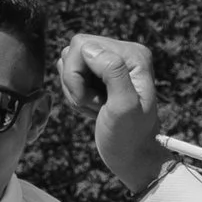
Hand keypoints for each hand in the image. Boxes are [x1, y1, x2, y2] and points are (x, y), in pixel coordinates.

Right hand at [56, 35, 165, 191]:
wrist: (132, 155)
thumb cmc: (130, 136)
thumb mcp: (125, 106)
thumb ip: (112, 72)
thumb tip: (88, 48)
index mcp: (133, 54)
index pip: (83, 46)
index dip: (77, 76)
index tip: (96, 102)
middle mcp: (122, 52)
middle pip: (73, 51)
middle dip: (75, 82)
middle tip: (94, 105)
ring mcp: (109, 62)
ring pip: (68, 63)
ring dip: (75, 90)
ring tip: (95, 107)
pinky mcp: (99, 74)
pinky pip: (71, 74)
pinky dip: (75, 94)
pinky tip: (92, 107)